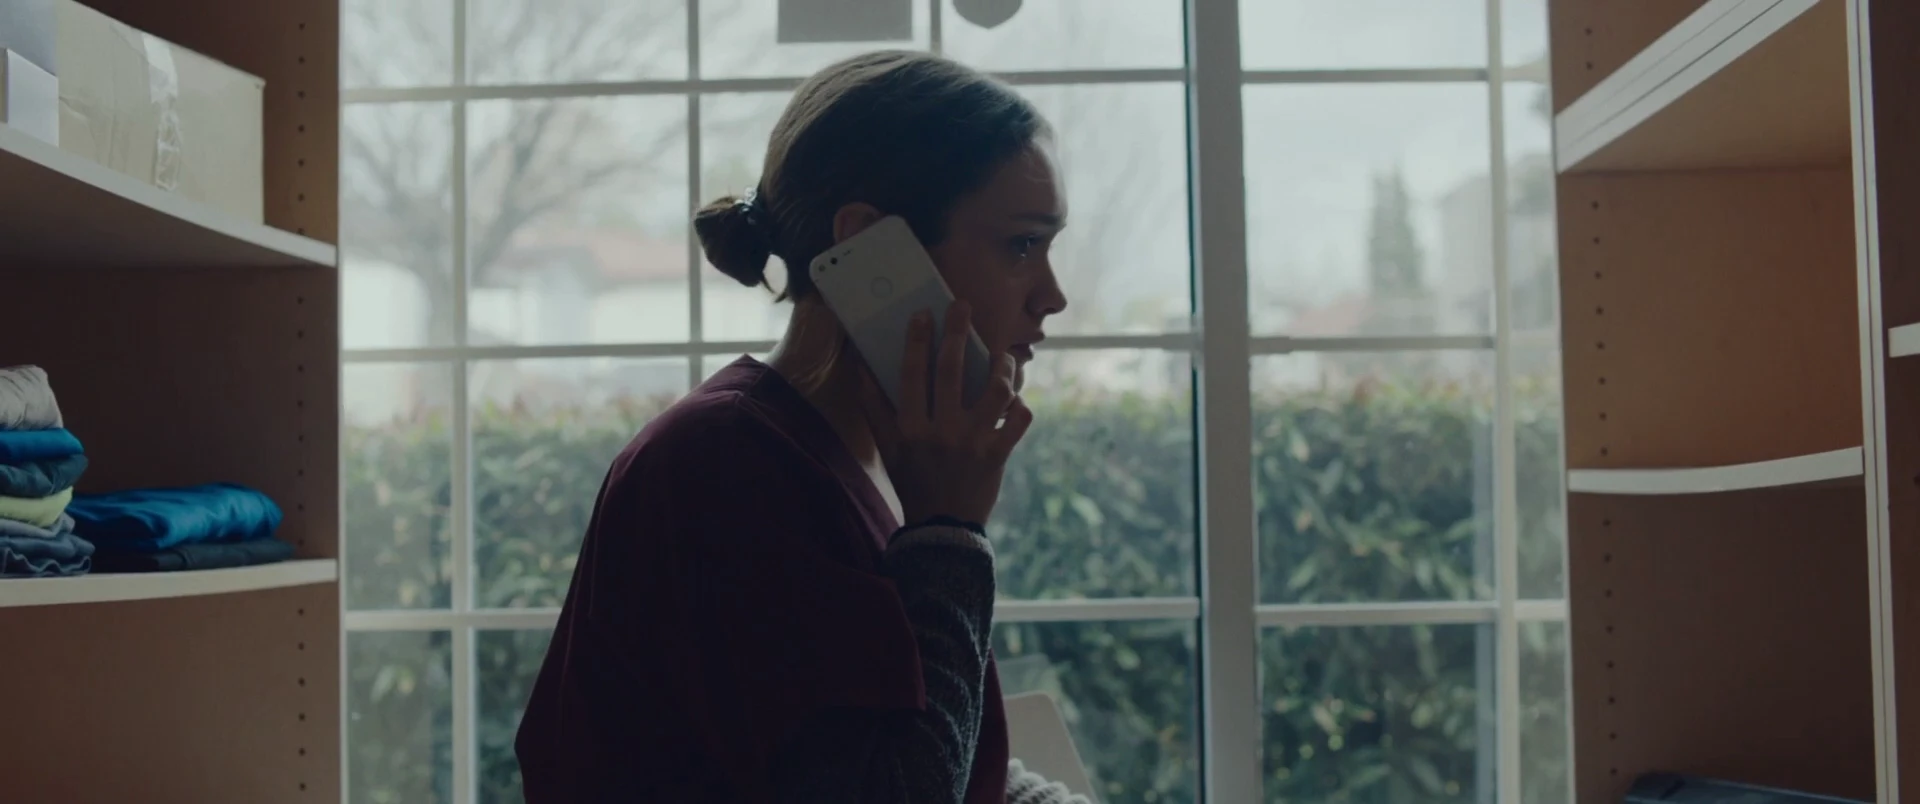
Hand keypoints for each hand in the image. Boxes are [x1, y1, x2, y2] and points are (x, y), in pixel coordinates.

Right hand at [858, 300, 1033, 525]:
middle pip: (952, 371)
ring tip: (1002, 356)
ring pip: (994, 391)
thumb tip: (861, 365)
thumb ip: (873, 406)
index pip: (912, 373)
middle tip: (963, 306)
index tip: (924, 314)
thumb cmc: (912, 481)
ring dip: (1001, 367)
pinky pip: (1018, 422)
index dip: (917, 340)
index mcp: (911, 427)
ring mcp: (972, 443)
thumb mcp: (886, 447)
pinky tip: (1016, 398)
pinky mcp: (997, 455)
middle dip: (957, 332)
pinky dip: (1021, 406)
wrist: (941, 526)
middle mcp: (941, 431)